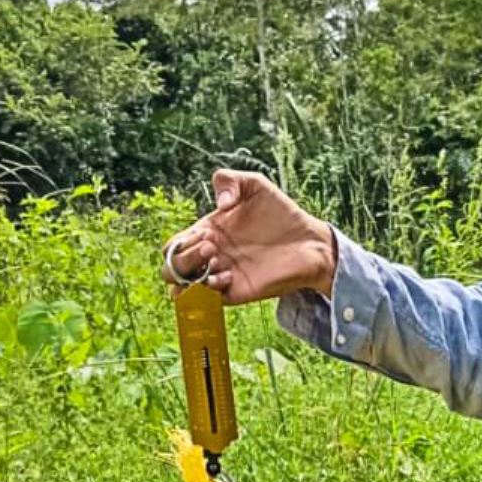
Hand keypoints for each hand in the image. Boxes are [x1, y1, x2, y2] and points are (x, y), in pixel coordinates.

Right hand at [161, 169, 336, 304]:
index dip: (180, 242)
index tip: (206, 232)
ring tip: (216, 260)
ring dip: (191, 276)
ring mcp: (222, 276)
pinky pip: (209, 301)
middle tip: (211, 247)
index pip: (173, 246)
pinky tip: (228, 276)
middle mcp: (210, 257)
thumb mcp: (254, 185)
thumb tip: (219, 204)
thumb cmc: (282, 213)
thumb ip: (229, 180)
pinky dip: (209, 291)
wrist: (310, 241)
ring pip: (183, 289)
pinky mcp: (237, 292)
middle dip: (182, 259)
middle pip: (170, 269)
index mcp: (207, 233)